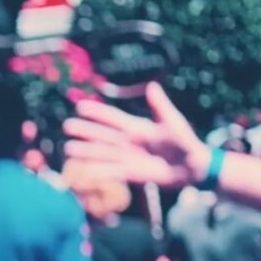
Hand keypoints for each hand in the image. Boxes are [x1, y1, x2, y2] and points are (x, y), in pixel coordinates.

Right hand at [63, 82, 210, 188]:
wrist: (192, 167)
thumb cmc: (185, 142)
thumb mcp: (173, 123)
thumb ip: (160, 107)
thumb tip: (152, 87)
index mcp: (138, 127)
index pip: (114, 118)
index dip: (98, 112)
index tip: (80, 107)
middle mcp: (129, 142)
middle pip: (103, 135)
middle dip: (85, 131)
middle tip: (67, 126)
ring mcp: (128, 158)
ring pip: (103, 154)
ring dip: (86, 152)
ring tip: (68, 150)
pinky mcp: (131, 173)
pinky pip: (111, 172)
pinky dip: (97, 172)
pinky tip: (83, 170)